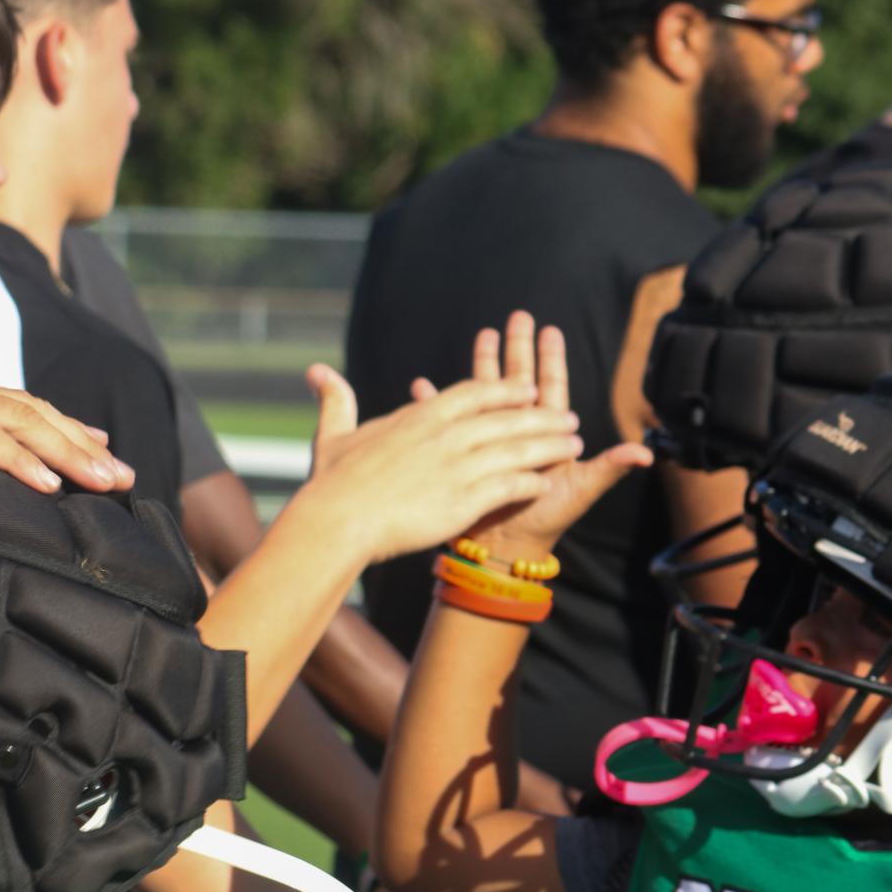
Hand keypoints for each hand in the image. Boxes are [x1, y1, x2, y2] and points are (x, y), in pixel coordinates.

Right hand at [0, 353, 135, 495]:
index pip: (16, 406)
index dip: (63, 426)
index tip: (100, 447)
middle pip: (33, 414)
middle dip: (84, 445)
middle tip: (125, 476)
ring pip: (21, 426)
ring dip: (70, 455)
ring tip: (108, 482)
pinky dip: (20, 461)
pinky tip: (49, 483)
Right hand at [305, 361, 585, 564]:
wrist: (337, 519)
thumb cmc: (332, 481)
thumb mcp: (333, 435)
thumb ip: (336, 402)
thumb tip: (317, 372)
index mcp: (420, 416)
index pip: (474, 393)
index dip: (505, 389)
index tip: (529, 387)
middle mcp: (445, 436)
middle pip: (506, 419)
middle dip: (541, 417)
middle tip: (569, 417)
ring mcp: (457, 467)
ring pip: (516, 450)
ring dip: (548, 446)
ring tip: (574, 446)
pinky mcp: (464, 500)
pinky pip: (508, 486)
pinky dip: (530, 483)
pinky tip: (547, 483)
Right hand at [441, 314, 650, 562]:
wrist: (509, 546)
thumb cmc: (549, 518)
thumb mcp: (580, 489)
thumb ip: (609, 466)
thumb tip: (646, 452)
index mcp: (546, 433)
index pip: (549, 387)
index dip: (550, 359)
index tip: (550, 330)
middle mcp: (519, 431)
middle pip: (519, 380)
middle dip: (518, 348)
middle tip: (519, 317)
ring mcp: (489, 440)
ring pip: (486, 392)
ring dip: (482, 364)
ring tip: (483, 334)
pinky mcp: (463, 454)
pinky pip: (448, 424)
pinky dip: (435, 404)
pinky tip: (422, 386)